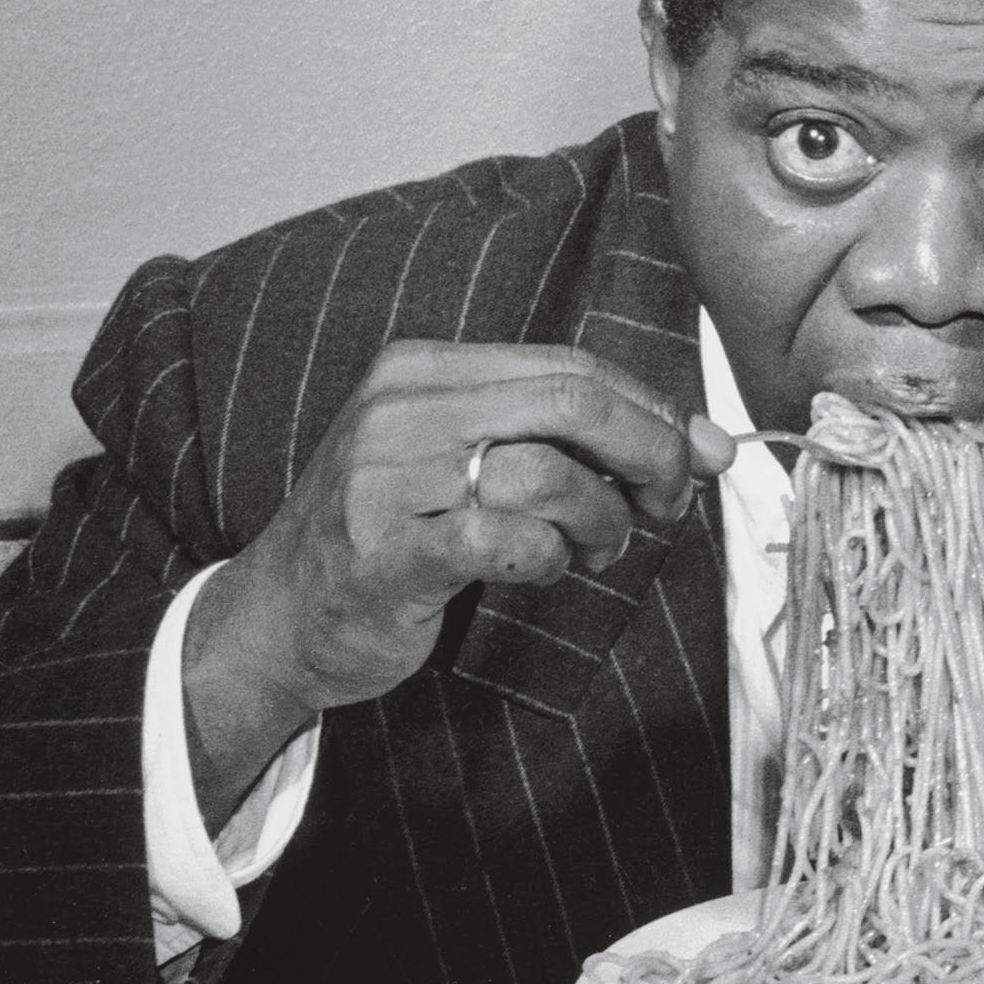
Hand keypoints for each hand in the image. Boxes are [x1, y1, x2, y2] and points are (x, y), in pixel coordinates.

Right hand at [181, 341, 735, 822]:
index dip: (651, 412)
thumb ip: (571, 442)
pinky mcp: (389, 554)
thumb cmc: (394, 536)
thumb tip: (704, 443)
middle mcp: (404, 408)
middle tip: (667, 504)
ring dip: (602, 520)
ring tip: (596, 549)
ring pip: (549, 473)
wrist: (279, 616)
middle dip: (648, 454)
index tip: (694, 458)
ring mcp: (389, 479)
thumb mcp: (471, 463)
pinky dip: (550, 557)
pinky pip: (506, 540)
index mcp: (427, 370)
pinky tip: (543, 568)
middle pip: (573, 403)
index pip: (572, 367)